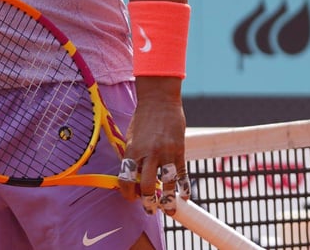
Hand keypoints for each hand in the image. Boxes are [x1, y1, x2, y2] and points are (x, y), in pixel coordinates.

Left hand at [119, 77, 185, 215]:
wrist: (159, 101)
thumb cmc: (142, 119)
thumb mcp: (131, 137)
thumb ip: (132, 156)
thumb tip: (133, 178)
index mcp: (132, 150)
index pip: (126, 178)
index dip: (127, 192)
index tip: (131, 197)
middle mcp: (148, 153)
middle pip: (147, 186)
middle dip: (148, 202)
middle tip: (149, 209)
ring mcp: (166, 153)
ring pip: (168, 183)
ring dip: (168, 200)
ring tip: (168, 209)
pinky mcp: (179, 151)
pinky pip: (182, 175)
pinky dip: (183, 188)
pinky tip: (184, 197)